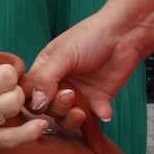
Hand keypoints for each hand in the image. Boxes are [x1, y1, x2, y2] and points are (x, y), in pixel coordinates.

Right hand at [25, 12, 143, 122]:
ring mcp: (79, 93)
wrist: (124, 34)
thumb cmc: (90, 36)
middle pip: (47, 109)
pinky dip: (99, 115)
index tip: (42, 101)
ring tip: (81, 110)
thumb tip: (36, 103)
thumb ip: (46, 78)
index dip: (33, 101)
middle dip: (56, 108)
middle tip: (68, 96)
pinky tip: (104, 111)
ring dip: (71, 118)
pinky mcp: (98, 99)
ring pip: (67, 118)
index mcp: (44, 70)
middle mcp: (59, 84)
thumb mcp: (63, 54)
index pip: (29, 94)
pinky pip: (95, 115)